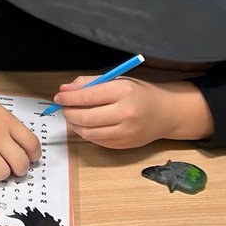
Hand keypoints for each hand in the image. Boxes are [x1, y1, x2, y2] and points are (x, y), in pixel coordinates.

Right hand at [0, 74, 39, 180]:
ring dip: (2, 173)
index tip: (31, 157)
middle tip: (14, 166)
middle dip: (21, 169)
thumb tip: (18, 142)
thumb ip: (7, 124)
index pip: (32, 145)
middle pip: (21, 164)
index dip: (35, 155)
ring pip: (2, 174)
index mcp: (6, 121)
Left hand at [52, 76, 213, 148]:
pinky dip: (86, 133)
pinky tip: (86, 125)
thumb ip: (90, 83)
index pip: (87, 96)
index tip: (59, 97)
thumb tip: (64, 90)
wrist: (166, 113)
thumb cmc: (140, 94)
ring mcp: (125, 131)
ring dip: (75, 124)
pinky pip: (97, 141)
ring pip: (88, 132)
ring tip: (73, 116)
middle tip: (63, 107)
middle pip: (86, 116)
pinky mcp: (124, 145)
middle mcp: (125, 112)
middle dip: (68, 112)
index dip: (68, 97)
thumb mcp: (117, 80)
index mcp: (123, 91)